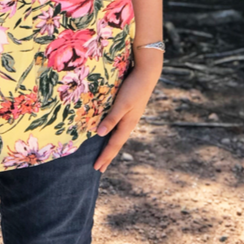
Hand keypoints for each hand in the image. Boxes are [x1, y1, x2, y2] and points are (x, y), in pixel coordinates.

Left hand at [93, 56, 161, 171]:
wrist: (147, 74)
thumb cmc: (134, 88)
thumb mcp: (122, 104)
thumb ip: (111, 118)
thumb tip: (99, 134)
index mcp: (128, 124)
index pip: (113, 145)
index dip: (105, 156)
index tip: (96, 168)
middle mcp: (129, 123)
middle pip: (116, 144)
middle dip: (107, 157)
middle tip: (99, 169)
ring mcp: (130, 118)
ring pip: (118, 137)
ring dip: (110, 148)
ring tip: (104, 156)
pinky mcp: (129, 111)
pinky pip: (118, 129)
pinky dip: (113, 136)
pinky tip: (110, 135)